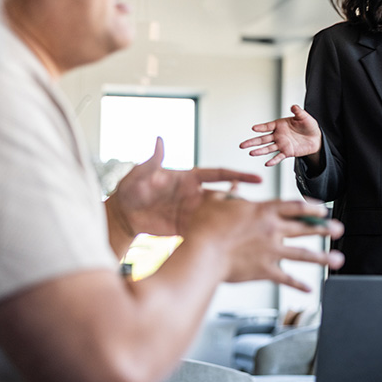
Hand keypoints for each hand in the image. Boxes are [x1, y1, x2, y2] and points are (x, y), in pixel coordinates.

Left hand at [107, 137, 261, 237]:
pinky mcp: (187, 228)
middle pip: (225, 196)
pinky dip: (217, 234)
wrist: (123, 215)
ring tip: (249, 226)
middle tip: (258, 209)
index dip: (239, 176)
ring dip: (232, 219)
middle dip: (241, 201)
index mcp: (189, 178)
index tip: (258, 179)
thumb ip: (152, 161)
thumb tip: (159, 140)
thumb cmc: (131, 189)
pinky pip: (206, 230)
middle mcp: (195, 195)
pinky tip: (229, 240)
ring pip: (219, 214)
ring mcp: (192, 212)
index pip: (220, 175)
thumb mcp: (140, 174)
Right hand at [189, 193, 344, 290]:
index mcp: (264, 211)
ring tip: (339, 260)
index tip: (323, 210)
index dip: (312, 207)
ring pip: (303, 254)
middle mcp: (273, 230)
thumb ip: (230, 193)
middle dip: (324, 229)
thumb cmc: (205, 226)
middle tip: (339, 229)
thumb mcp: (215, 201)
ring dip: (323, 258)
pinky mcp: (265, 270)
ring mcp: (271, 251)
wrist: (203, 253)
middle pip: (305, 228)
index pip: (295, 206)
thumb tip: (234, 185)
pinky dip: (298, 284)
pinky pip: (286, 279)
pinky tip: (310, 288)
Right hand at [240, 104, 321, 166]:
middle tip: (242, 145)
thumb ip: (298, 112)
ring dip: (259, 151)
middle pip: (263, 139)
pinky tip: (267, 163)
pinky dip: (273, 160)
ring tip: (251, 153)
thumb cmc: (308, 125)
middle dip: (252, 142)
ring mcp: (281, 144)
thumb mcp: (304, 117)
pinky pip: (279, 157)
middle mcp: (278, 135)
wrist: (316, 138)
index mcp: (280, 125)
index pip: (267, 126)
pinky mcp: (287, 152)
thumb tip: (293, 106)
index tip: (253, 128)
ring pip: (268, 148)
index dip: (261, 127)